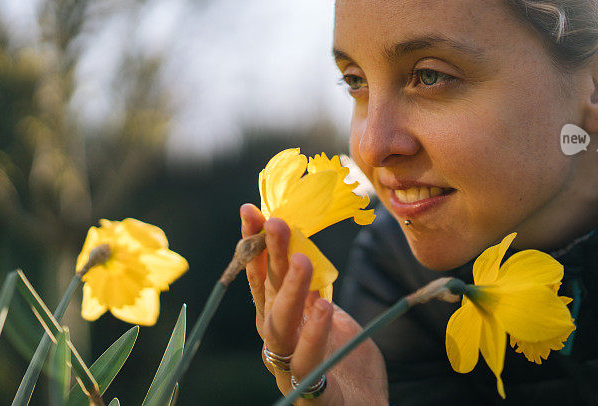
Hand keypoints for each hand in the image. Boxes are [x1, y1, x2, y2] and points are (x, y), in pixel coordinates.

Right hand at [240, 204, 387, 404]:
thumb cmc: (346, 360)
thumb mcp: (330, 315)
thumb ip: (314, 290)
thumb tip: (300, 253)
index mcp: (279, 319)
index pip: (261, 277)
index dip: (254, 245)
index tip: (252, 211)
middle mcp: (277, 341)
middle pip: (267, 295)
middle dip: (268, 256)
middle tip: (277, 223)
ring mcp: (290, 368)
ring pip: (280, 327)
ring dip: (288, 291)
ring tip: (301, 260)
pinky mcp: (312, 393)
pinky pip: (308, 363)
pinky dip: (314, 334)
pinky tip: (322, 306)